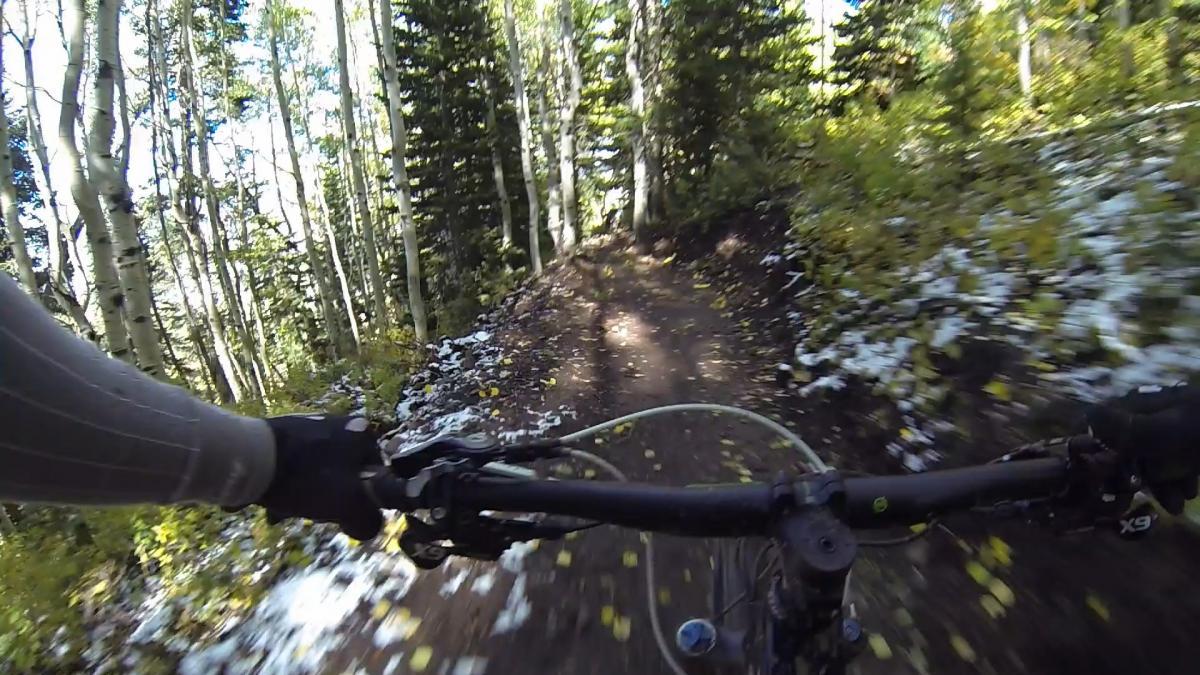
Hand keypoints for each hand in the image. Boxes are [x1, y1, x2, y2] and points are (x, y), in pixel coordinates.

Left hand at [255, 414, 384, 539]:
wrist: (249, 457)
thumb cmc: (307, 478)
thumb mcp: (349, 505)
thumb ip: (368, 519)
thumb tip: (366, 525)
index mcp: (363, 435)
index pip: (377, 477)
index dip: (361, 501)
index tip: (340, 515)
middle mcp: (342, 422)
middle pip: (344, 475)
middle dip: (328, 498)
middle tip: (311, 514)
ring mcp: (312, 424)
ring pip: (318, 471)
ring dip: (305, 493)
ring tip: (285, 510)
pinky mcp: (284, 431)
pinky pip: (295, 464)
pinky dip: (288, 482)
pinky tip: (272, 498)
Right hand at [1086, 384, 1199, 513]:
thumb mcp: (1172, 431)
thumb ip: (1129, 427)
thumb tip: (1086, 415)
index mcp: (1148, 405)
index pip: (1108, 424)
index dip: (1104, 450)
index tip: (1106, 476)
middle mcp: (1159, 415)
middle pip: (1131, 447)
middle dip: (1138, 474)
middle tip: (1146, 494)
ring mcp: (1180, 432)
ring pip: (1157, 461)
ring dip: (1162, 483)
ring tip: (1177, 502)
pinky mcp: (1195, 450)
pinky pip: (1179, 466)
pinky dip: (1180, 482)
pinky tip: (1189, 495)